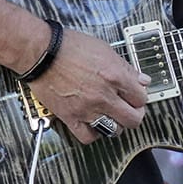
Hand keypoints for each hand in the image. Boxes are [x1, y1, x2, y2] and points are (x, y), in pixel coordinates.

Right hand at [34, 29, 147, 144]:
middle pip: (133, 118)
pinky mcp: (70, 116)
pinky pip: (87, 136)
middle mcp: (104, 95)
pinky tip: (94, 125)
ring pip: (114, 130)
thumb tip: (142, 80)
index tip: (136, 96)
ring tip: (112, 117)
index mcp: (115, 76)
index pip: (141, 98)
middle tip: (130, 110)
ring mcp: (87, 108)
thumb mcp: (104, 49)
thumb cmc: (68, 46)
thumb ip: (125, 67)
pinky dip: (94, 134)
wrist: (40, 52)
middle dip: (135, 115)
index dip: (140, 97)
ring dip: (116, 125)